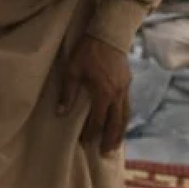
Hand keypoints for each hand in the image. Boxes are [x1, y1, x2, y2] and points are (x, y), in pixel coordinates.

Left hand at [56, 35, 131, 153]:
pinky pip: (128, 106)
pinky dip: (124, 118)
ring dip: (120, 131)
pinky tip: (121, 122)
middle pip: (116, 123)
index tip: (84, 143)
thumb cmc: (88, 51)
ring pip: (125, 116)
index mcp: (103, 93)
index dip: (91, 133)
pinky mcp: (128, 83)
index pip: (98, 120)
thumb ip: (68, 92)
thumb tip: (61, 112)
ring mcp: (125, 89)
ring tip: (116, 144)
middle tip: (105, 153)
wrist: (109, 34)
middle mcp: (117, 95)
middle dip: (110, 139)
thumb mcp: (72, 69)